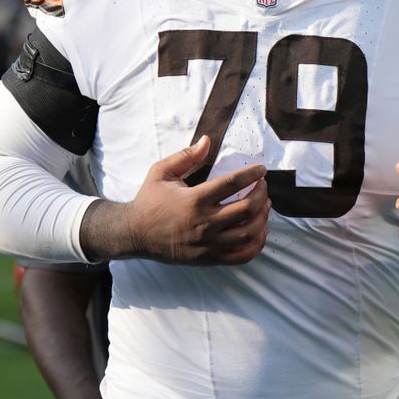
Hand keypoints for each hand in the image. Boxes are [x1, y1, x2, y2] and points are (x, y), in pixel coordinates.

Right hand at [122, 136, 270, 264]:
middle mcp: (204, 223)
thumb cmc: (149, 201)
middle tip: (263, 186)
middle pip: (247, 208)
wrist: (135, 234)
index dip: (252, 174)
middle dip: (261, 194)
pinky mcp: (209, 259)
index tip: (261, 169)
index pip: (232, 184)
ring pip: (248, 233)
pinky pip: (242, 256)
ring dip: (263, 218)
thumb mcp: (161, 172)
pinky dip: (256, 244)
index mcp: (194, 199)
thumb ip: (186, 156)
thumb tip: (207, 140)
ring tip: (264, 206)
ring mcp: (208, 244)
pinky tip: (259, 230)